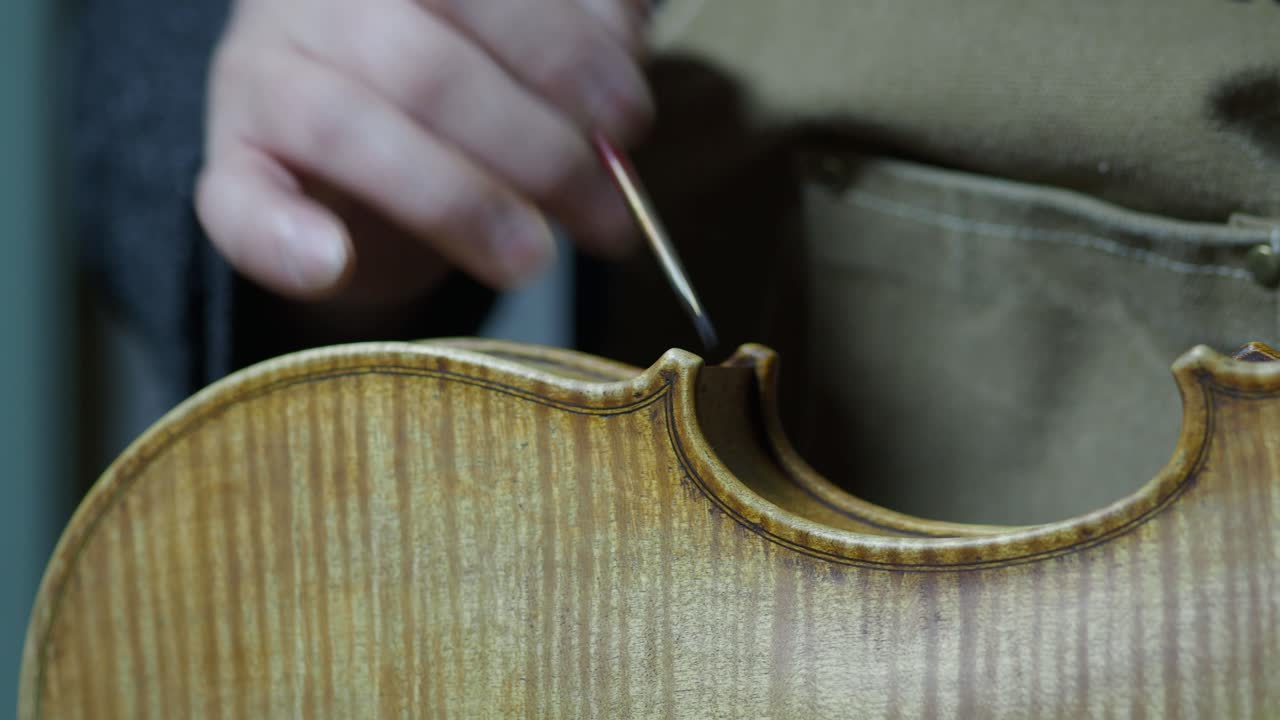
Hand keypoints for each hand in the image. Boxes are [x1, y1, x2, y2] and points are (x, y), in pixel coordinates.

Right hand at [195, 0, 651, 309]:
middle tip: (605, 215)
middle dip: (535, 148)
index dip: (562, 50)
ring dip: (455, 201)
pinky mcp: (231, 164)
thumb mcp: (519, 43)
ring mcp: (261, 73)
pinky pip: (234, 201)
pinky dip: (280, 236)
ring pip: (345, 126)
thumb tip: (624, 40)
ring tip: (533, 259)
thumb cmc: (458, 84)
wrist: (353, 149)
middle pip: (424, 64)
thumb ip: (573, 29)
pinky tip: (331, 262)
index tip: (629, 119)